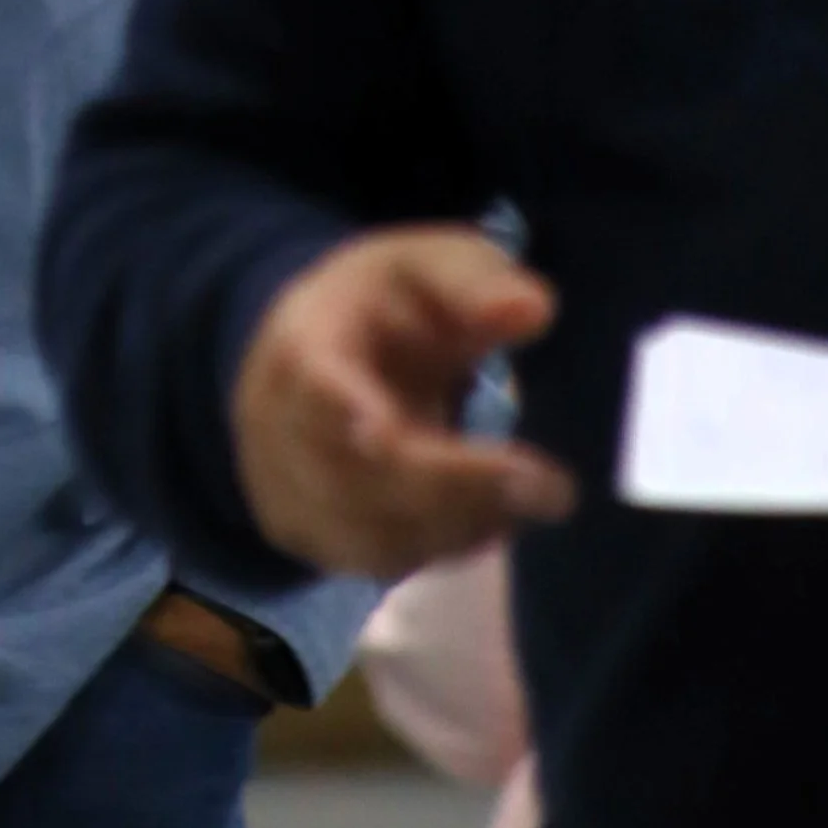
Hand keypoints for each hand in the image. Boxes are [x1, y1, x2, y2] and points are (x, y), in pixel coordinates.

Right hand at [232, 226, 576, 577]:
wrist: (314, 355)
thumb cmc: (384, 305)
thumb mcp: (426, 265)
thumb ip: (475, 282)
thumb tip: (533, 310)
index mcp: (300, 349)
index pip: (313, 390)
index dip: (350, 417)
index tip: (390, 432)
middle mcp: (276, 432)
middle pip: (352, 479)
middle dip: (452, 486)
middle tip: (551, 486)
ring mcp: (286, 493)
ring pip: (368, 535)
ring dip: (460, 523)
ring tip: (536, 497)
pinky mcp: (311, 538)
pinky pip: (379, 562)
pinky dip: (444, 546)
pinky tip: (496, 518)